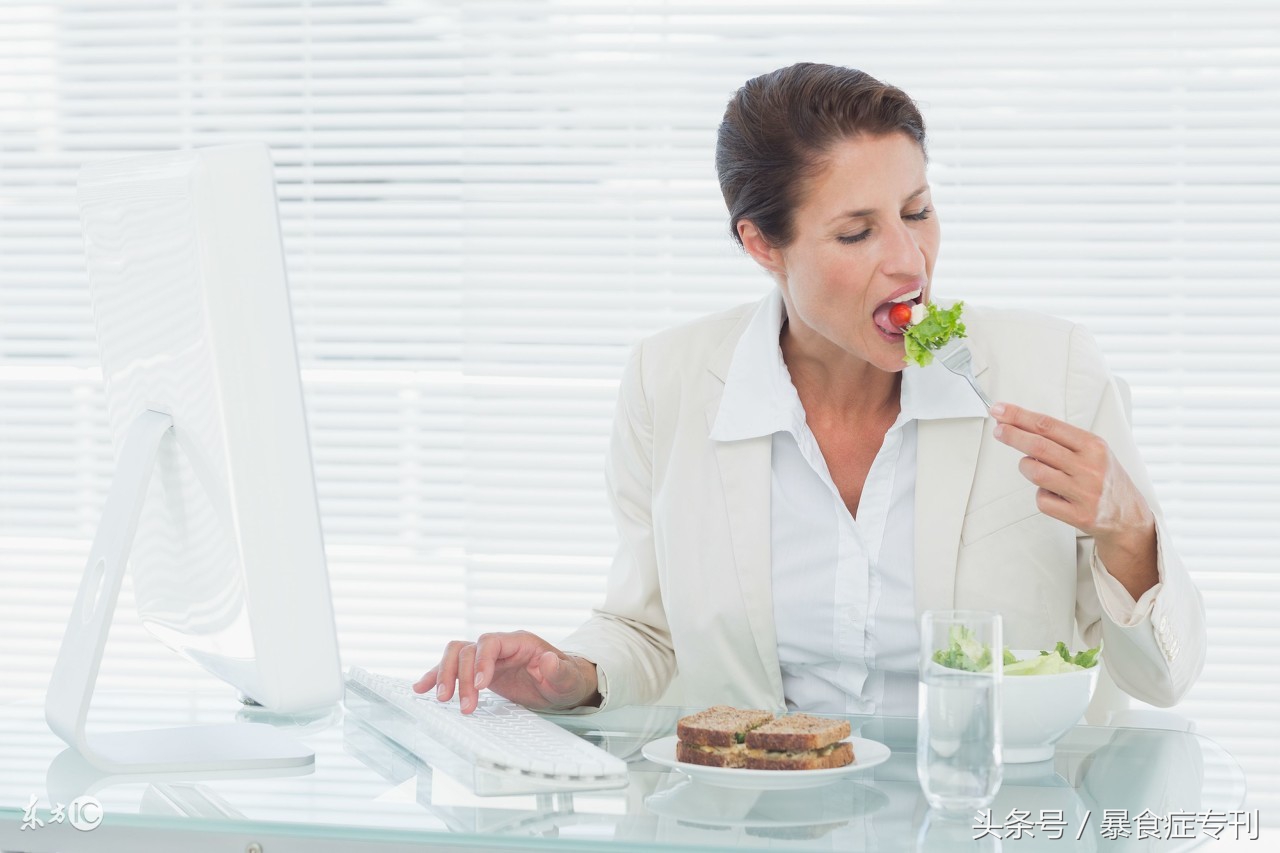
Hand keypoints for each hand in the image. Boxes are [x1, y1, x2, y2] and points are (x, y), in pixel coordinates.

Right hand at [412, 630, 598, 714]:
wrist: (564, 683)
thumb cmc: (567, 678)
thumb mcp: (568, 678)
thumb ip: (558, 670)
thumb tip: (548, 659)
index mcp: (520, 642)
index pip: (490, 642)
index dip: (481, 661)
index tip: (480, 686)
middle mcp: (500, 646)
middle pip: (467, 649)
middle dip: (460, 676)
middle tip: (462, 705)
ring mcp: (487, 658)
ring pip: (455, 655)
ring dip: (445, 675)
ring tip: (441, 699)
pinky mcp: (478, 671)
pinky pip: (453, 668)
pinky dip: (436, 676)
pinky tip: (422, 688)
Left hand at [989, 402, 1155, 550]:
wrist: (1131, 516)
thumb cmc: (1106, 478)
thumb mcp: (1094, 451)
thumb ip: (1063, 441)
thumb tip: (1021, 427)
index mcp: (1094, 446)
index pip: (1048, 425)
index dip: (1019, 416)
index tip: (1000, 410)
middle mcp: (1090, 467)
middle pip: (1038, 446)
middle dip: (1012, 435)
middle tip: (998, 430)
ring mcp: (1084, 492)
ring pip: (1035, 473)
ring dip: (1026, 467)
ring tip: (1032, 467)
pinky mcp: (1079, 515)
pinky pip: (1042, 500)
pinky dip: (1041, 494)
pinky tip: (1053, 494)